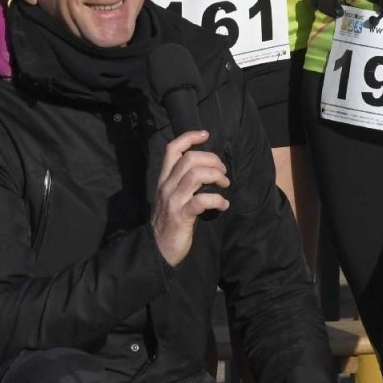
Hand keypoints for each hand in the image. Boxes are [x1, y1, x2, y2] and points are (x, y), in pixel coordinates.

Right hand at [151, 129, 228, 266]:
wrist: (158, 248)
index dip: (189, 137)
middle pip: (189, 159)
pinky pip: (201, 201)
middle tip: (223, 171)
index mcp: (164, 179)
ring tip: (225, 185)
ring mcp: (173, 200)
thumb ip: (183, 182)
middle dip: (211, 160)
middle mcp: (167, 186)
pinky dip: (217, 200)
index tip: (206, 134)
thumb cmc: (169, 221)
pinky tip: (223, 205)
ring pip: (195, 175)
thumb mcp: (172, 196)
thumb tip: (207, 169)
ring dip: (216, 176)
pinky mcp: (181, 216)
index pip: (172, 149)